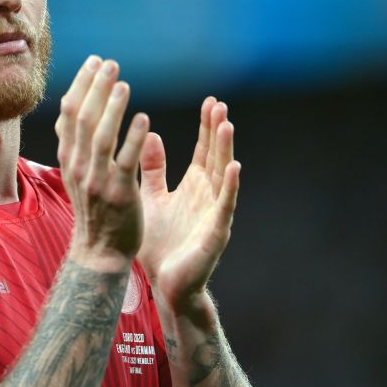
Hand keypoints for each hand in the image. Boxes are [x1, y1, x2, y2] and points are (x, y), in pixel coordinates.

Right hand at [55, 56, 150, 271]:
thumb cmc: (95, 209)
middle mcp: (78, 166)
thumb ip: (76, 142)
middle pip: (82, 119)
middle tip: (110, 63)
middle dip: (95, 88)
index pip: (69, 113)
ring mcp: (97, 181)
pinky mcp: (119, 194)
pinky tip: (143, 118)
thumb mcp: (78, 172)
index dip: (81, 85)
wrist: (100, 251)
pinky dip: (132, 139)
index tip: (94, 62)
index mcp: (69, 158)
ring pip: (100, 137)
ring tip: (123, 83)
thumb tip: (72, 107)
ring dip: (112, 108)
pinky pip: (125, 161)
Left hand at [137, 97, 240, 317]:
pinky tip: (236, 168)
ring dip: (226, 151)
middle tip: (219, 105)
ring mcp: (215, 213)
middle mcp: (208, 196)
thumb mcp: (152, 197)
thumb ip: (153, 169)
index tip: (211, 102)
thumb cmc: (159, 243)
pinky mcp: (216, 233)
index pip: (205, 150)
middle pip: (217, 157)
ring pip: (224, 176)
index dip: (208, 127)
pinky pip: (226, 206)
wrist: (163, 284)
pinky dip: (232, 187)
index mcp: (194, 187)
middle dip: (218, 131)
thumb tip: (149, 133)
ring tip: (227, 125)